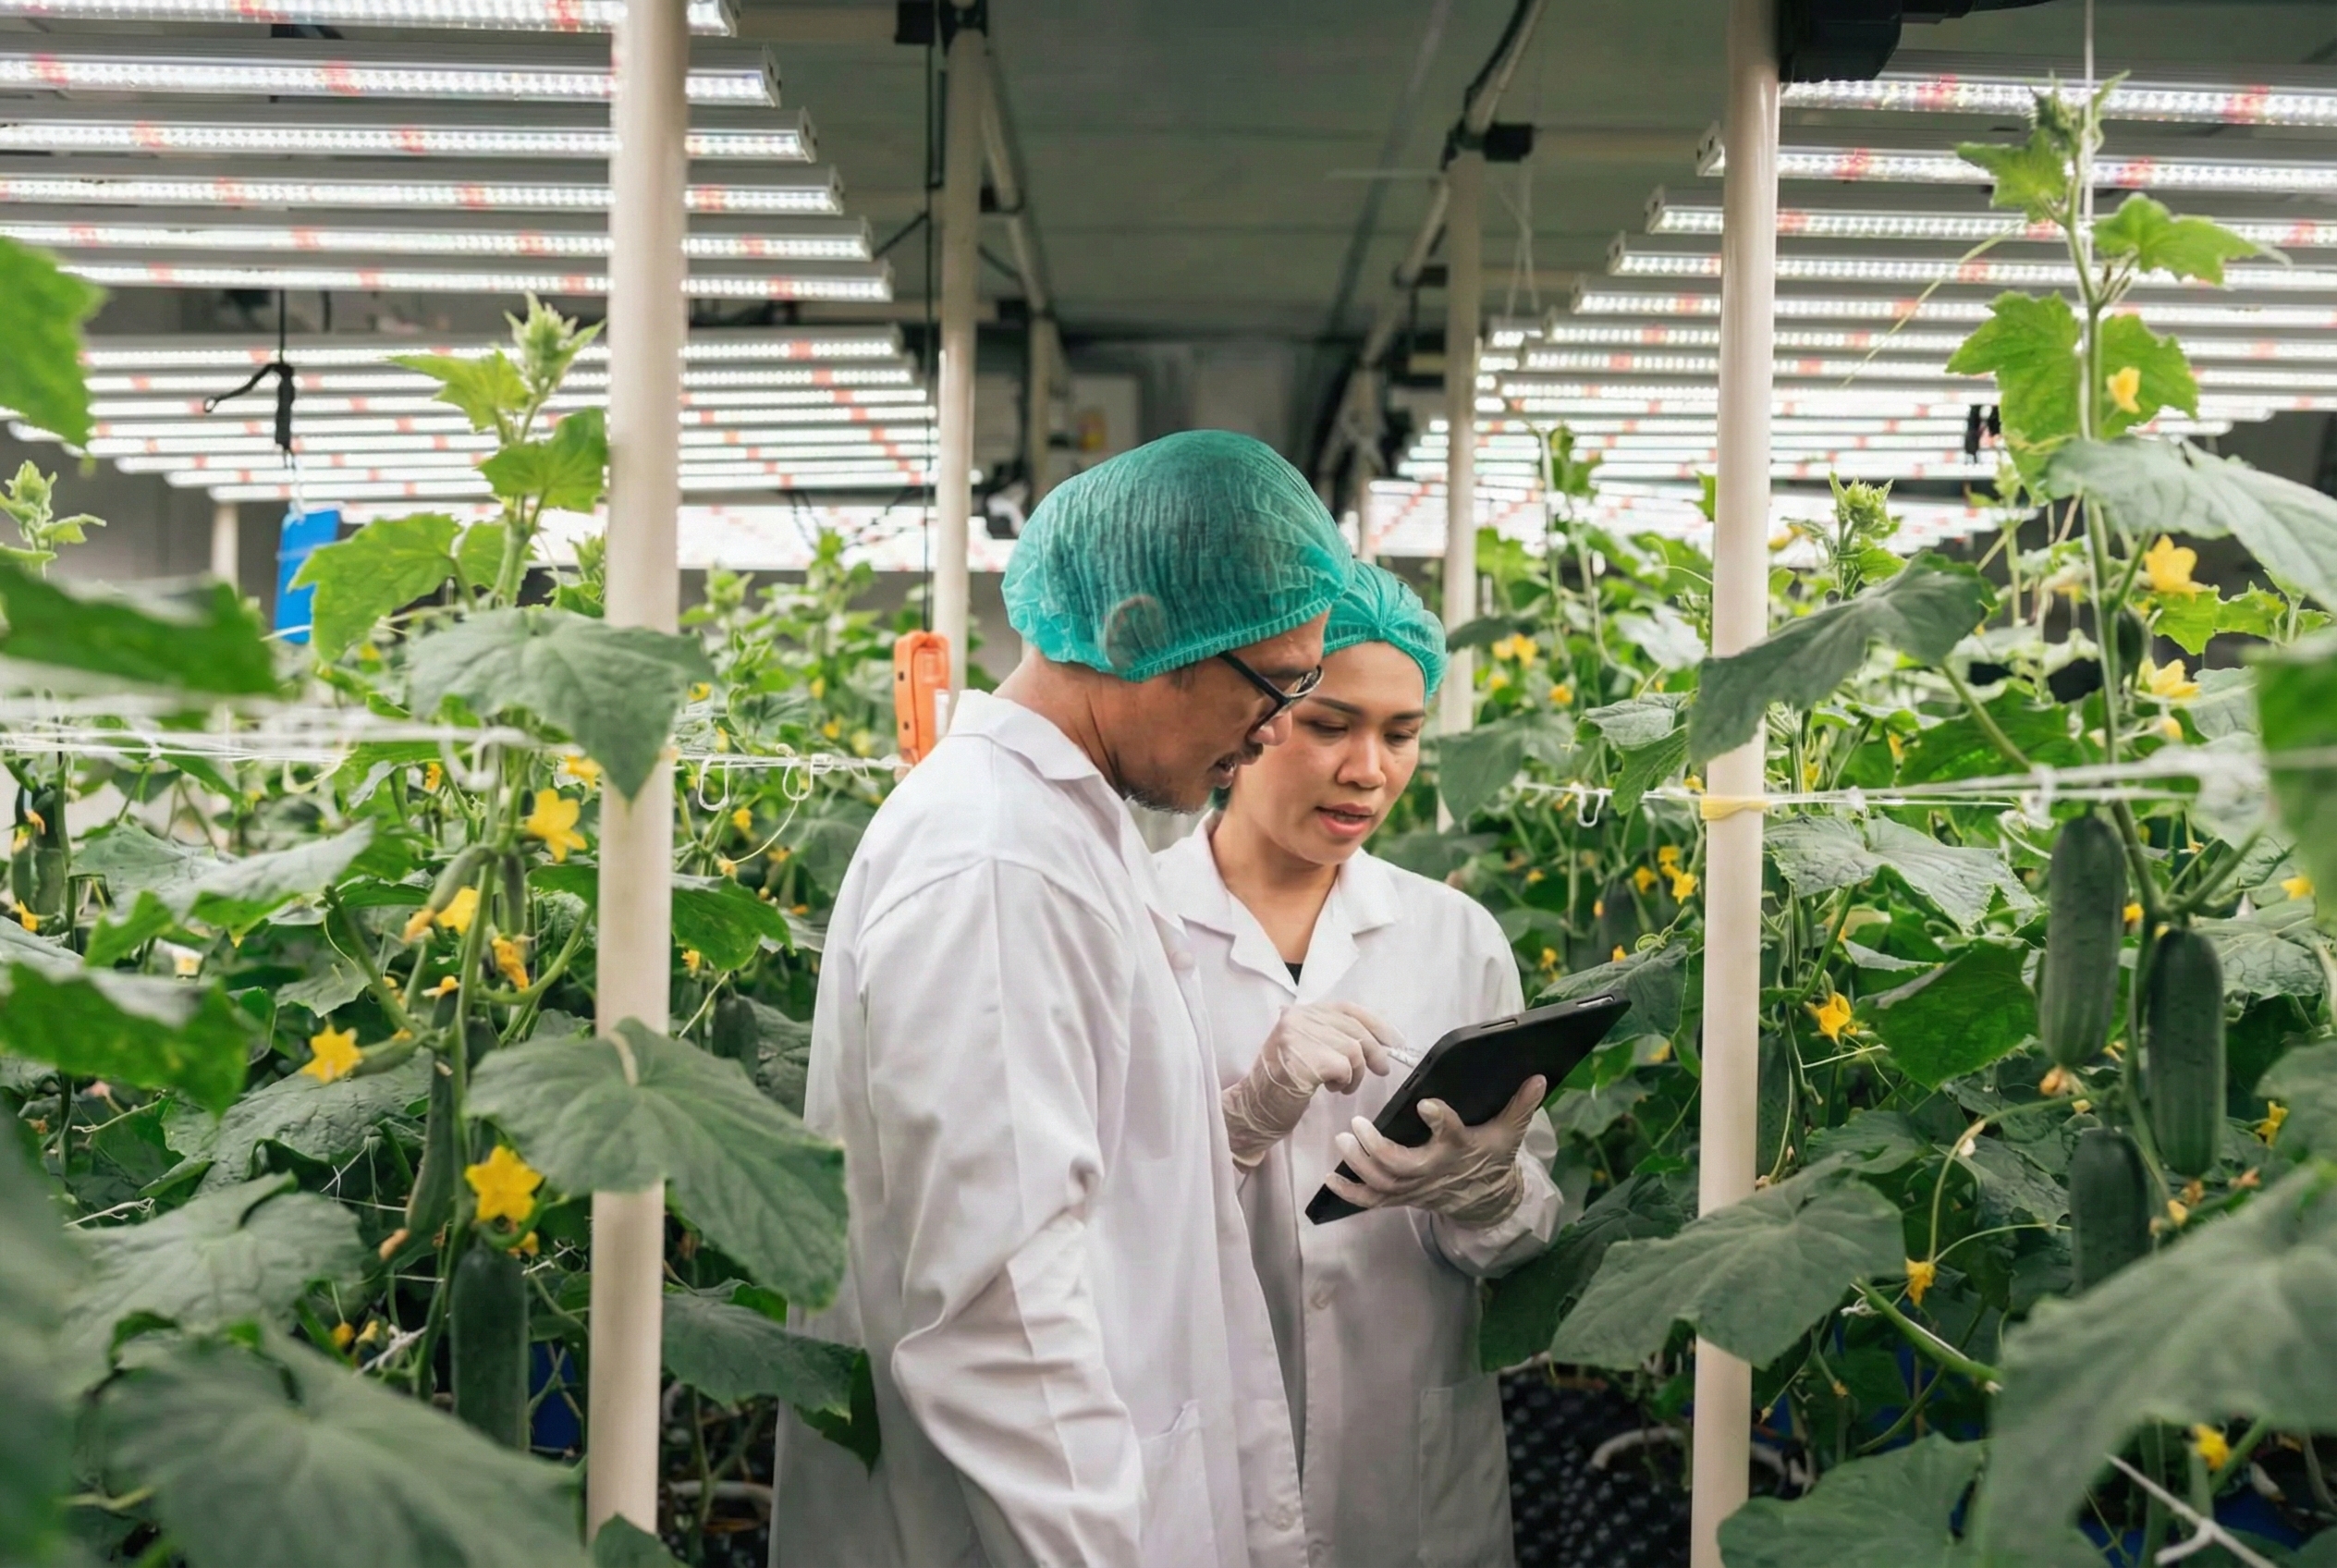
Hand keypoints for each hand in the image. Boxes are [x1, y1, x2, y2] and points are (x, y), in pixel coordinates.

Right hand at [1221, 1002, 1403, 1168]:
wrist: (1254, 1108)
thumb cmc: (1283, 1083)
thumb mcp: (1307, 1050)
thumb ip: (1334, 1037)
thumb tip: (1382, 1041)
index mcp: (1300, 1012)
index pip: (1348, 1009)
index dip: (1376, 1024)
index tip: (1394, 1040)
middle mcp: (1298, 1018)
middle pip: (1355, 1029)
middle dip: (1374, 1052)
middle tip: (1379, 1071)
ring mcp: (1298, 1037)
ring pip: (1353, 1049)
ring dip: (1356, 1073)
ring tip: (1341, 1085)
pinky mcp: (1304, 1059)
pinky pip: (1344, 1067)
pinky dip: (1345, 1082)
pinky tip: (1331, 1089)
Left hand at [1322, 1074, 1546, 1226]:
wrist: (1487, 1200)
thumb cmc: (1493, 1157)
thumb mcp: (1510, 1132)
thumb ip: (1521, 1105)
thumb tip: (1539, 1077)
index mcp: (1460, 1149)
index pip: (1452, 1135)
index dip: (1440, 1121)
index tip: (1426, 1104)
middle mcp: (1435, 1170)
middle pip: (1403, 1166)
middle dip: (1378, 1149)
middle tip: (1357, 1125)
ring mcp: (1417, 1187)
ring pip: (1384, 1183)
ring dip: (1360, 1164)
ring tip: (1344, 1140)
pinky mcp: (1404, 1197)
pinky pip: (1373, 1200)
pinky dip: (1351, 1192)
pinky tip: (1331, 1178)